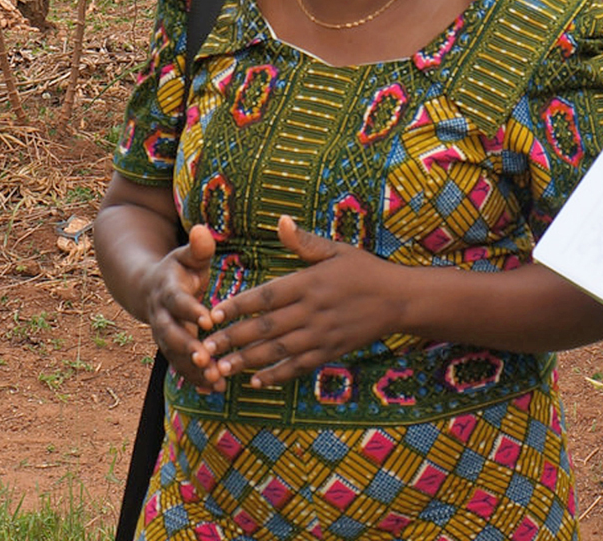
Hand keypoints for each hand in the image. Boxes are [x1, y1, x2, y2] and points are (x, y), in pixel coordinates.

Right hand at [143, 224, 216, 389]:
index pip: (178, 302)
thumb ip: (198, 247)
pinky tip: (215, 391)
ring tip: (215, 382)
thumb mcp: (187, 255)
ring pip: (175, 356)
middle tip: (206, 362)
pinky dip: (195, 380)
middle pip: (171, 335)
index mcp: (168, 291)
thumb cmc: (179, 269)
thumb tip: (202, 230)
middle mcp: (162, 316)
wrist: (149, 289)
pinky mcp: (171, 349)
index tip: (208, 320)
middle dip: (188, 349)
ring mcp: (164, 335)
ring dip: (193, 371)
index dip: (191, 310)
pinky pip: (180, 367)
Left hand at [198, 216, 403, 388]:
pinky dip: (277, 375)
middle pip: (265, 328)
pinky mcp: (330, 351)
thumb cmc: (366, 271)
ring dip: (246, 361)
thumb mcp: (338, 250)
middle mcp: (313, 311)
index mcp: (310, 283)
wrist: (400, 300)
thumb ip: (305, 242)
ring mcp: (321, 334)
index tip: (213, 314)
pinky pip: (299, 366)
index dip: (238, 307)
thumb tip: (280, 221)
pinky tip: (256, 381)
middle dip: (232, 339)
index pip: (266, 296)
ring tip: (219, 368)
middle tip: (203, 349)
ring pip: (277, 351)